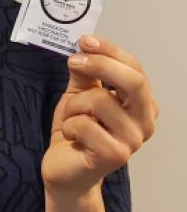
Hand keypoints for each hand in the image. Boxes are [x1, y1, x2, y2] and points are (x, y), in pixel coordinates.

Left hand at [42, 35, 158, 196]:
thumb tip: (85, 48)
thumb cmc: (77, 132)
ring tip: (72, 120)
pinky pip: (85, 124)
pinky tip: (73, 138)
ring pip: (100, 101)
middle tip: (74, 61)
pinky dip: (70, 126)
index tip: (84, 40)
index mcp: (141, 104)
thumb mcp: (79, 95)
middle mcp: (145, 121)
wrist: (65, 170)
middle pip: (134, 81)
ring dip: (74, 106)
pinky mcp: (115, 155)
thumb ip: (85, 74)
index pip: (135, 68)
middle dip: (101, 64)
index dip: (110, 51)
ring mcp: (133, 140)